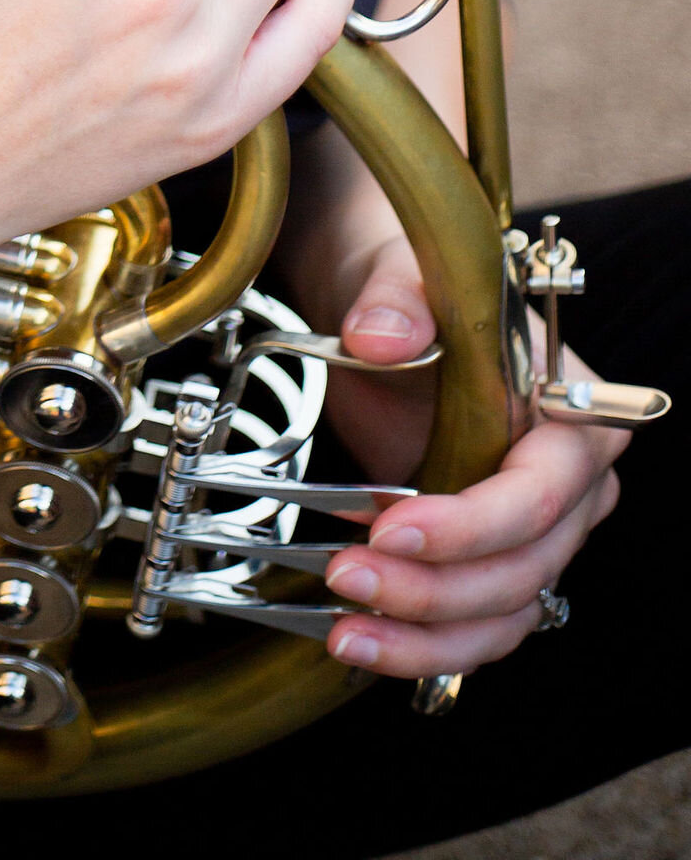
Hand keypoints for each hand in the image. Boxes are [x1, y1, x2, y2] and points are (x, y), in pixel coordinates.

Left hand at [320, 235, 625, 675]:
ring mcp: (535, 532)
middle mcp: (570, 486)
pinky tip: (360, 642)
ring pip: (502, 614)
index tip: (390, 527)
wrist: (383, 309)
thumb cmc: (410, 289)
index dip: (470, 525)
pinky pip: (475, 625)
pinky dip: (421, 645)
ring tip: (347, 632)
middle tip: (347, 574)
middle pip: (523, 568)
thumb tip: (380, 336)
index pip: (538, 495)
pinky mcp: (491, 560)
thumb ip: (398, 301)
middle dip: (434, 588)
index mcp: (573, 416)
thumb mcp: (401, 275)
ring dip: (424, 635)